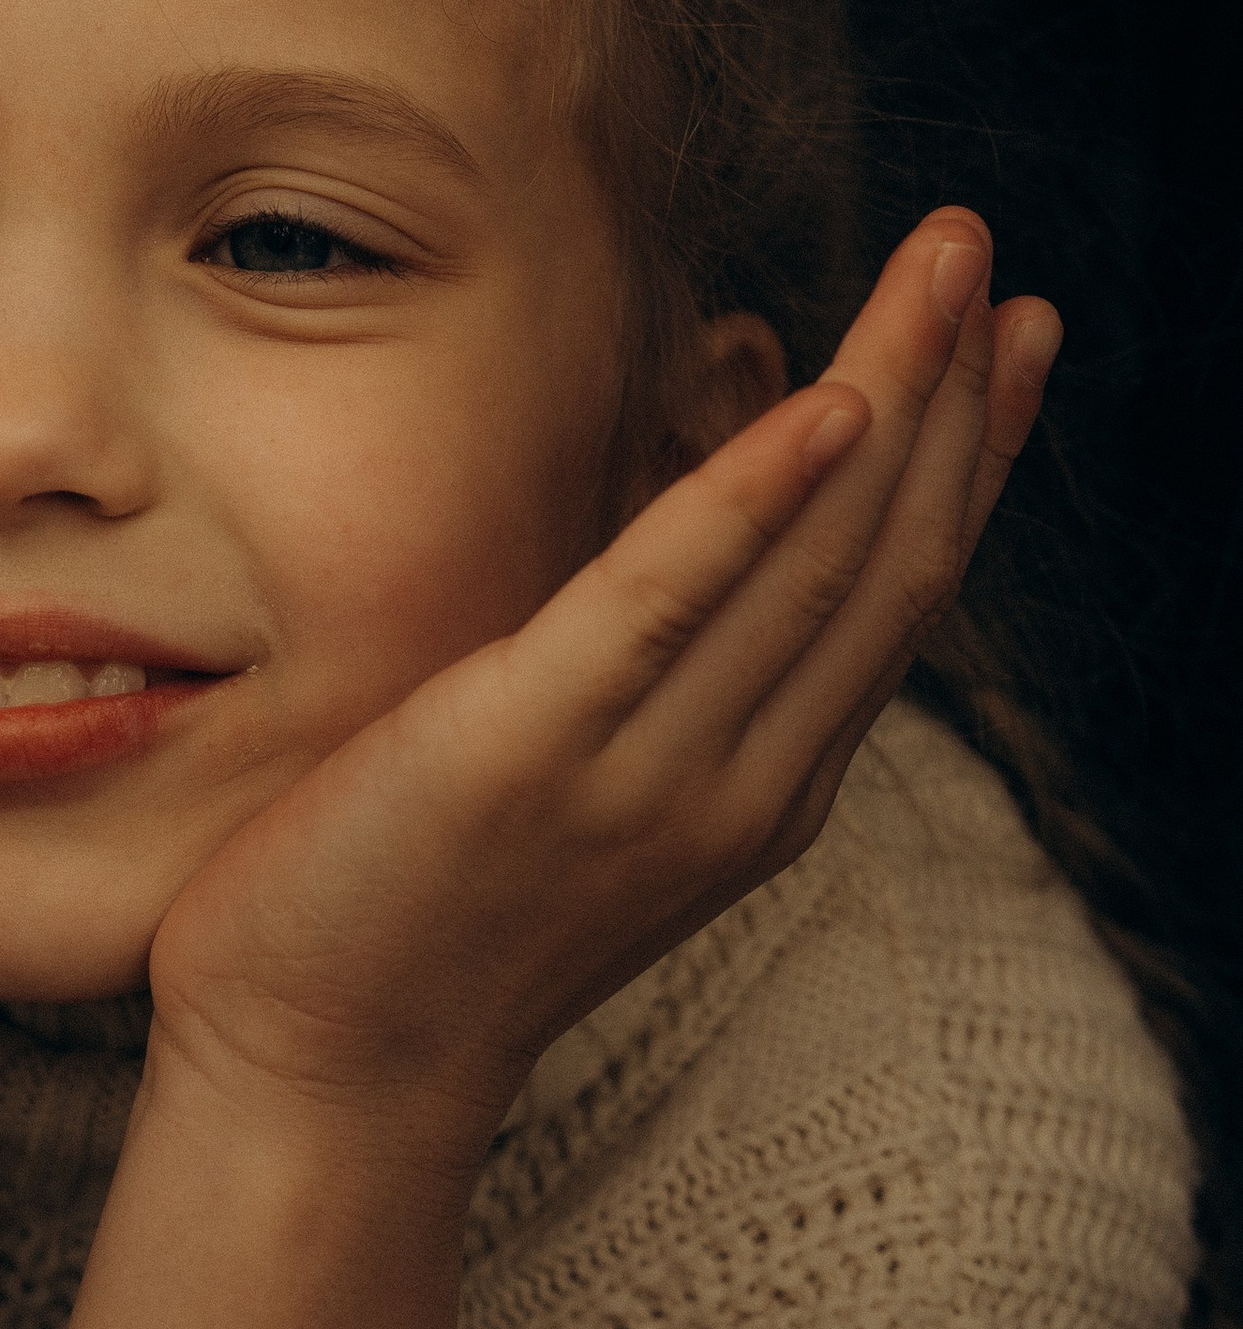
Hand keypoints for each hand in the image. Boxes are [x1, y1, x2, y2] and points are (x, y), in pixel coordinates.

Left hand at [143, 208, 1053, 1152]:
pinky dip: (754, 498)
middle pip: (886, 559)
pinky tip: (825, 402)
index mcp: (757, 785)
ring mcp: (647, 774)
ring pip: (814, 560)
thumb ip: (641, 655)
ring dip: (892, 395)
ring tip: (941, 272)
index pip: (894, 592)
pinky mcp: (532, 748)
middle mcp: (739, 782)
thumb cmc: (416, 906)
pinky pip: (665, 602)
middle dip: (955, 395)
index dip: (967, 453)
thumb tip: (679, 496)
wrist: (316, 1072)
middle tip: (991, 257)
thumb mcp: (574, 768)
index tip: (1013, 334)